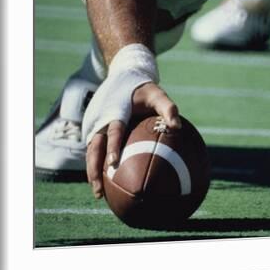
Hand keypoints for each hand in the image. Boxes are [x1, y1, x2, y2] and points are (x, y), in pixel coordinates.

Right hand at [86, 82, 180, 198]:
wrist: (123, 76)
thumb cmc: (143, 89)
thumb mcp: (157, 94)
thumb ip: (167, 108)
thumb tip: (178, 127)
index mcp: (115, 110)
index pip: (113, 131)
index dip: (111, 146)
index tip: (112, 163)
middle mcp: (101, 119)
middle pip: (94, 146)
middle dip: (94, 167)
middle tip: (99, 188)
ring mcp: (94, 124)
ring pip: (90, 151)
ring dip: (92, 171)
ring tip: (99, 193)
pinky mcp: (93, 129)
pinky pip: (93, 149)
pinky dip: (95, 165)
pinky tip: (104, 182)